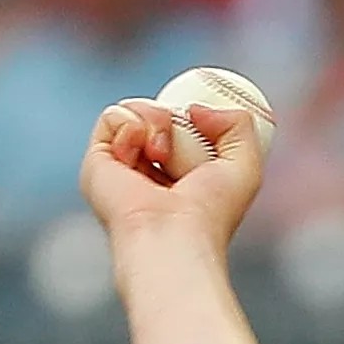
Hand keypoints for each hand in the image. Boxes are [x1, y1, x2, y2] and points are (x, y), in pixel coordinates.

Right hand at [79, 100, 264, 249]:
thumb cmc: (210, 213)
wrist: (172, 234)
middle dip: (175, 115)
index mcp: (183, 176)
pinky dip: (132, 125)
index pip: (184, 129)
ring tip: (163, 152)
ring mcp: (122, 164)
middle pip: (158, 114)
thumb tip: (196, 109)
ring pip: (136, 109)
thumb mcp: (246, 166)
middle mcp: (150, 169)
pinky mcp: (98, 159)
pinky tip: (142, 151)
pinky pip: (113, 115)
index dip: (193, 116)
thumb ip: (239, 126)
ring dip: (156, 120)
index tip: (204, 118)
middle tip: (187, 132)